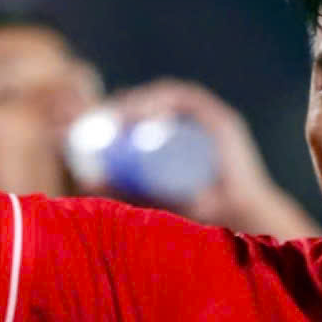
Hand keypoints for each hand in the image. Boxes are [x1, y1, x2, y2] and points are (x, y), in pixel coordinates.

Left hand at [108, 78, 318, 236]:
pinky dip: (165, 103)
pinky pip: (190, 101)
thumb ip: (122, 189)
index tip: (90, 121)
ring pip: (166, 99)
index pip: (141, 110)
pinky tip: (144, 117)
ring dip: (139, 102)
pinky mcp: (223, 122)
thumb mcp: (150, 197)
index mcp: (177, 131)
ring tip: (117, 121)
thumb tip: (85, 180)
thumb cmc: (194, 212)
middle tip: (100, 121)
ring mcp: (207, 119)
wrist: (236, 221)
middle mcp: (192, 120)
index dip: (115, 109)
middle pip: (151, 101)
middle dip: (122, 104)